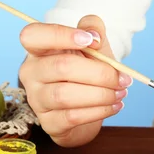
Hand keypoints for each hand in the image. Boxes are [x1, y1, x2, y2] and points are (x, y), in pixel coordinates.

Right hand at [18, 15, 130, 146]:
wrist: (85, 108)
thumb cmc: (86, 73)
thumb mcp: (92, 47)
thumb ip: (93, 30)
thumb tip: (94, 34)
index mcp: (37, 49)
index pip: (33, 36)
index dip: (61, 35)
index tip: (92, 40)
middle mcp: (31, 73)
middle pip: (60, 67)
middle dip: (99, 73)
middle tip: (122, 78)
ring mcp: (36, 100)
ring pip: (65, 95)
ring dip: (100, 94)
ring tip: (120, 93)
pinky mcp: (48, 123)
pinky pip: (72, 117)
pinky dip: (98, 111)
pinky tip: (114, 106)